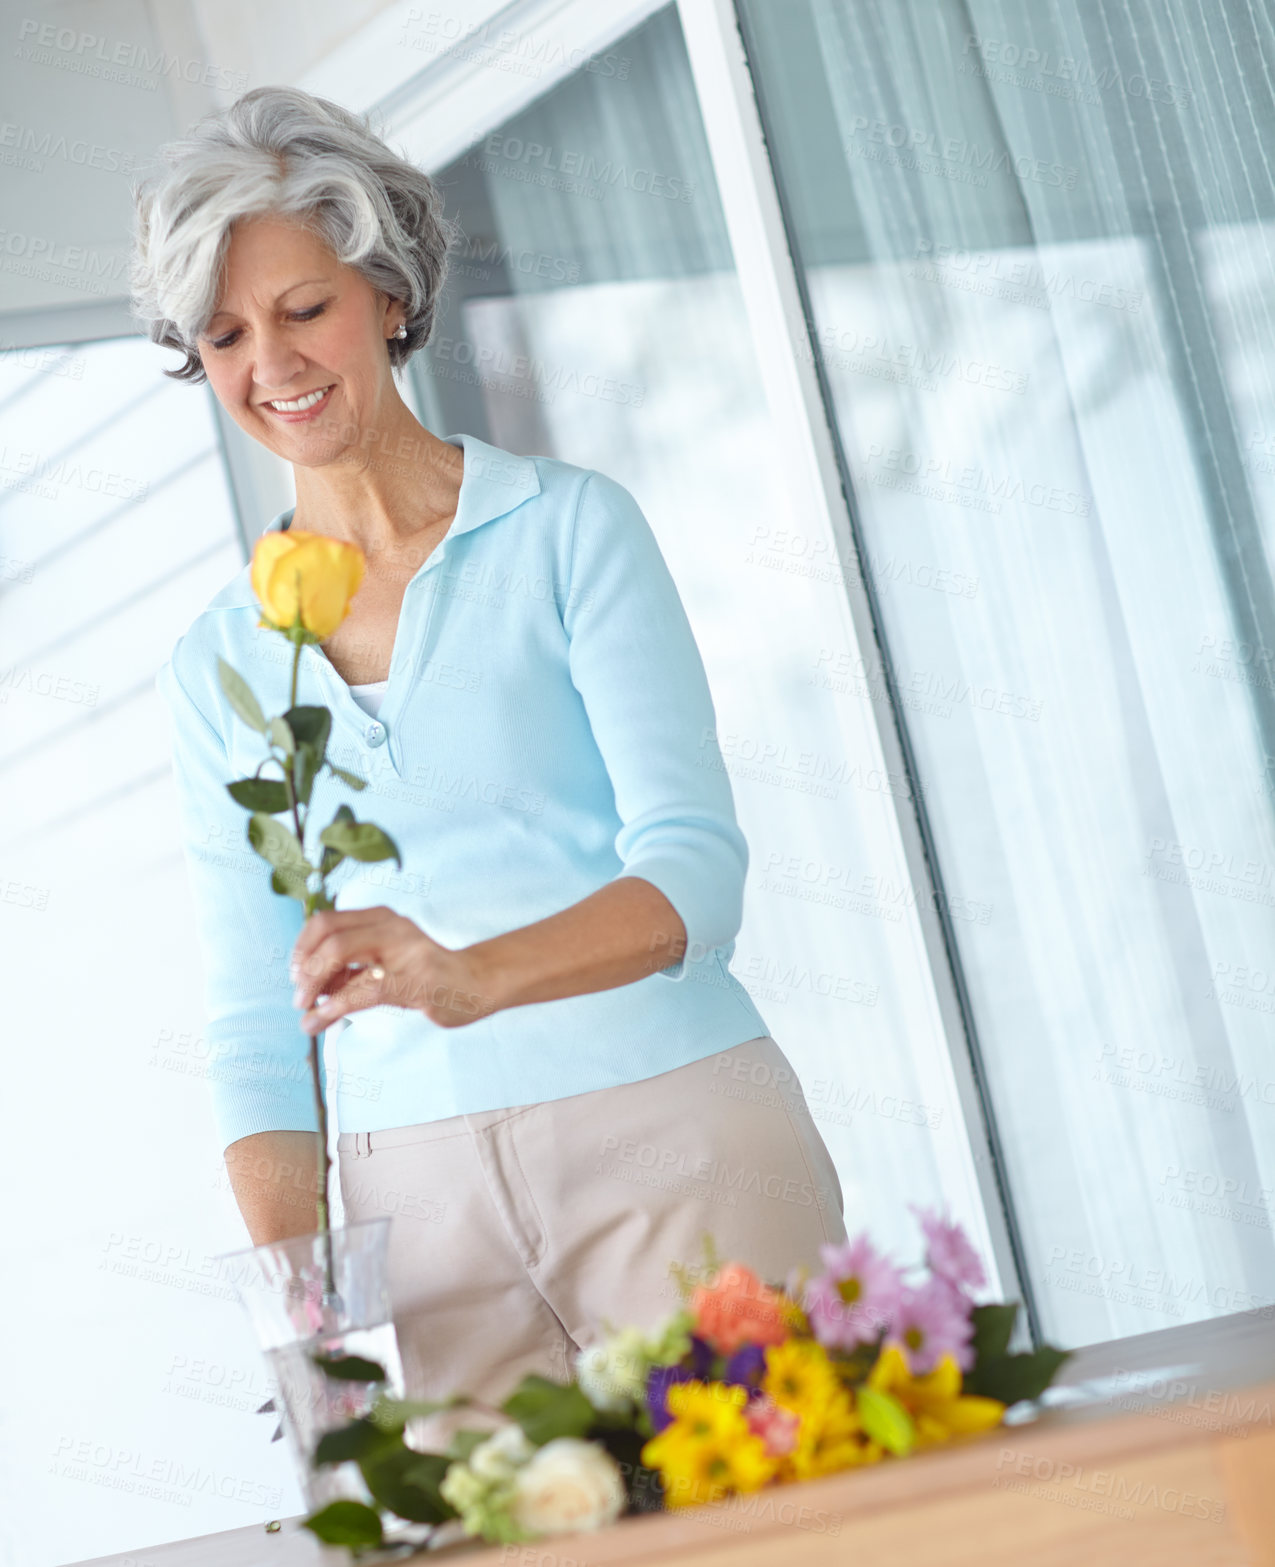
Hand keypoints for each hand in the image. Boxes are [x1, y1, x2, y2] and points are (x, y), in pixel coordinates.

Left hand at [290, 906, 497, 1032]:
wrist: (475, 984)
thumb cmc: (425, 974)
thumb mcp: (385, 959)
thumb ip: (351, 967)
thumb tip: (309, 986)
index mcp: (380, 917)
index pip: (326, 920)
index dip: (302, 947)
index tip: (296, 974)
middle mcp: (389, 926)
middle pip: (328, 934)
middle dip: (304, 967)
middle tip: (299, 996)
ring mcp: (403, 951)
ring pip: (339, 953)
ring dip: (313, 986)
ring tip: (306, 1011)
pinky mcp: (414, 980)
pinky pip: (361, 991)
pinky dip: (332, 1009)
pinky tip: (319, 1023)